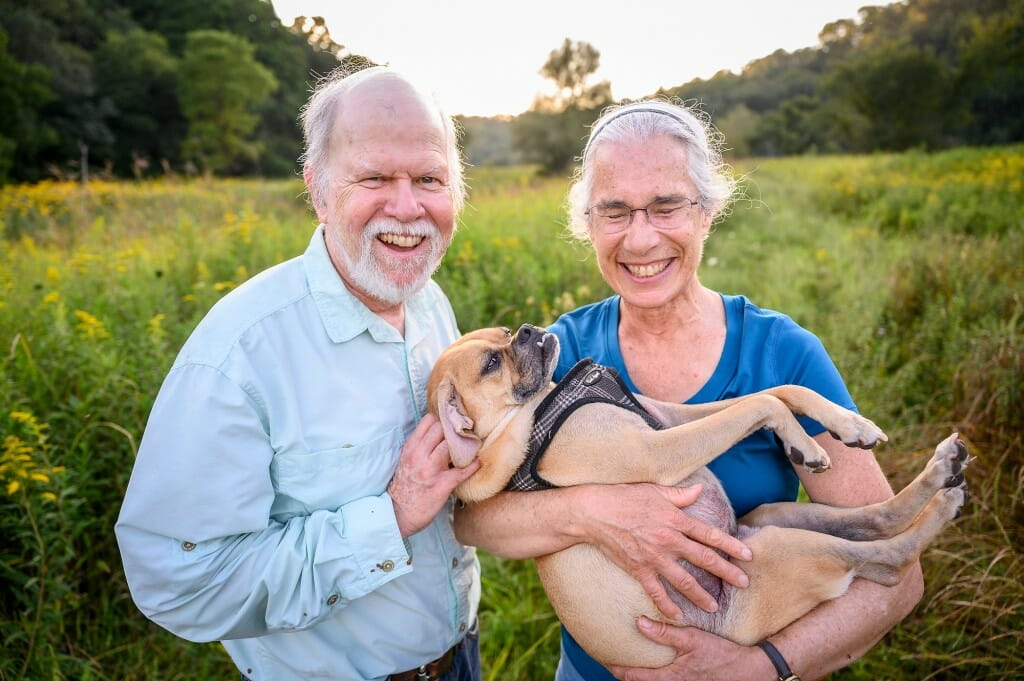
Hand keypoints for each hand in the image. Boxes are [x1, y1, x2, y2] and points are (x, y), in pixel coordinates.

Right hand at [388, 414, 480, 536]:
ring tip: (471, 446)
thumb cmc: (404, 487)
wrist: (399, 513)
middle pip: (442, 429)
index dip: (443, 419)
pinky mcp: (443, 484)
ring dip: (464, 445)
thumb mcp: (405, 461)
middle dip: (454, 430)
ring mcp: (431, 470)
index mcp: (411, 448)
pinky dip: (473, 465)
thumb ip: (419, 446)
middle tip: (464, 432)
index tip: (452, 422)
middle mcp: (420, 456)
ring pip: (452, 445)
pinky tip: (478, 463)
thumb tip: (438, 433)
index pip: (429, 421)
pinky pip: (463, 471)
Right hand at [582, 483, 750, 618]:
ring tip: (715, 606)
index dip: (730, 545)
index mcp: (675, 519)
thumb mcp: (654, 491)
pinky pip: (656, 591)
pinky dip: (667, 605)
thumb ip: (680, 494)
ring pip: (684, 580)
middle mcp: (669, 539)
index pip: (709, 534)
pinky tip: (678, 616)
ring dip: (701, 595)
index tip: (747, 555)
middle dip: (726, 571)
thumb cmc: (623, 496)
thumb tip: (700, 490)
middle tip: (743, 583)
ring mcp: (654, 556)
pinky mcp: (638, 569)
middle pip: (704, 558)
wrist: (594, 512)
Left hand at [609, 618, 769, 680]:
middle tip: (613, 664)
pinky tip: (655, 669)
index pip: (636, 678)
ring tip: (629, 667)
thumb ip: (666, 632)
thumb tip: (639, 622)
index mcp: (672, 677)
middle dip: (626, 676)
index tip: (606, 661)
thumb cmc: (722, 654)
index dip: (618, 670)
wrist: (749, 671)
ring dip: (641, 679)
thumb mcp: (693, 639)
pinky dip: (656, 678)